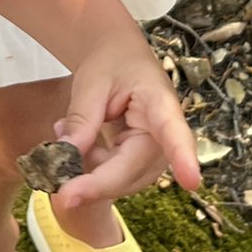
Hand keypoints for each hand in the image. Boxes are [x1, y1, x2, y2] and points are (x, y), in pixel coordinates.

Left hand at [52, 43, 199, 206]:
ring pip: (120, 181)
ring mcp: (153, 154)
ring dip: (87, 173)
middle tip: (59, 191)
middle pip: (134, 170)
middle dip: (96, 184)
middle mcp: (164, 136)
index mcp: (161, 103)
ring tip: (64, 132)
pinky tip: (75, 142)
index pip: (174, 132)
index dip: (183, 158)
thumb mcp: (92, 84)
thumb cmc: (111, 64)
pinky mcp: (139, 164)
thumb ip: (82, 118)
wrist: (118, 60)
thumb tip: (67, 156)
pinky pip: (111, 178)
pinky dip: (88, 168)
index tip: (192, 181)